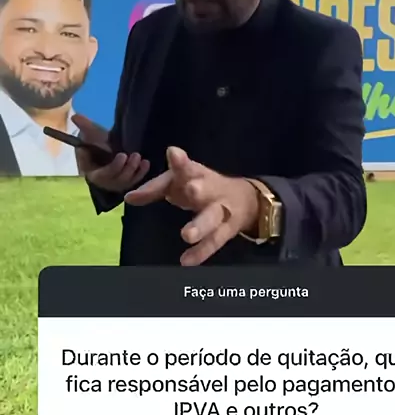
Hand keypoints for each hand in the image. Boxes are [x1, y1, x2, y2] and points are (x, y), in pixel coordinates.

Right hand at [72, 114, 149, 192]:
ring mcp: (117, 184)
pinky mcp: (127, 182)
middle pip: (117, 180)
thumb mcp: (91, 134)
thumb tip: (75, 116)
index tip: (122, 155)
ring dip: (135, 171)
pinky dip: (141, 173)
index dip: (114, 167)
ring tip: (140, 158)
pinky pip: (135, 181)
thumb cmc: (97, 142)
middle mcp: (105, 182)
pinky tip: (146, 163)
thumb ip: (84, 126)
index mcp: (92, 173)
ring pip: (127, 182)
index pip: (103, 175)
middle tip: (135, 155)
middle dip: (128, 169)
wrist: (105, 147)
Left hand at [124, 146, 258, 264]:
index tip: (173, 153)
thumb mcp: (180, 182)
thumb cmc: (203, 188)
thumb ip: (154, 189)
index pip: (187, 168)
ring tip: (186, 235)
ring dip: (200, 226)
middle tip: (191, 189)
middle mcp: (211, 190)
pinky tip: (187, 261)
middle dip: (199, 189)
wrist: (246, 199)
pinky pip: (214, 241)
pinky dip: (201, 252)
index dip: (180, 163)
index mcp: (197, 174)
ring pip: (212, 218)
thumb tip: (129, 198)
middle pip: (206, 188)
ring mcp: (221, 210)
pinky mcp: (226, 230)